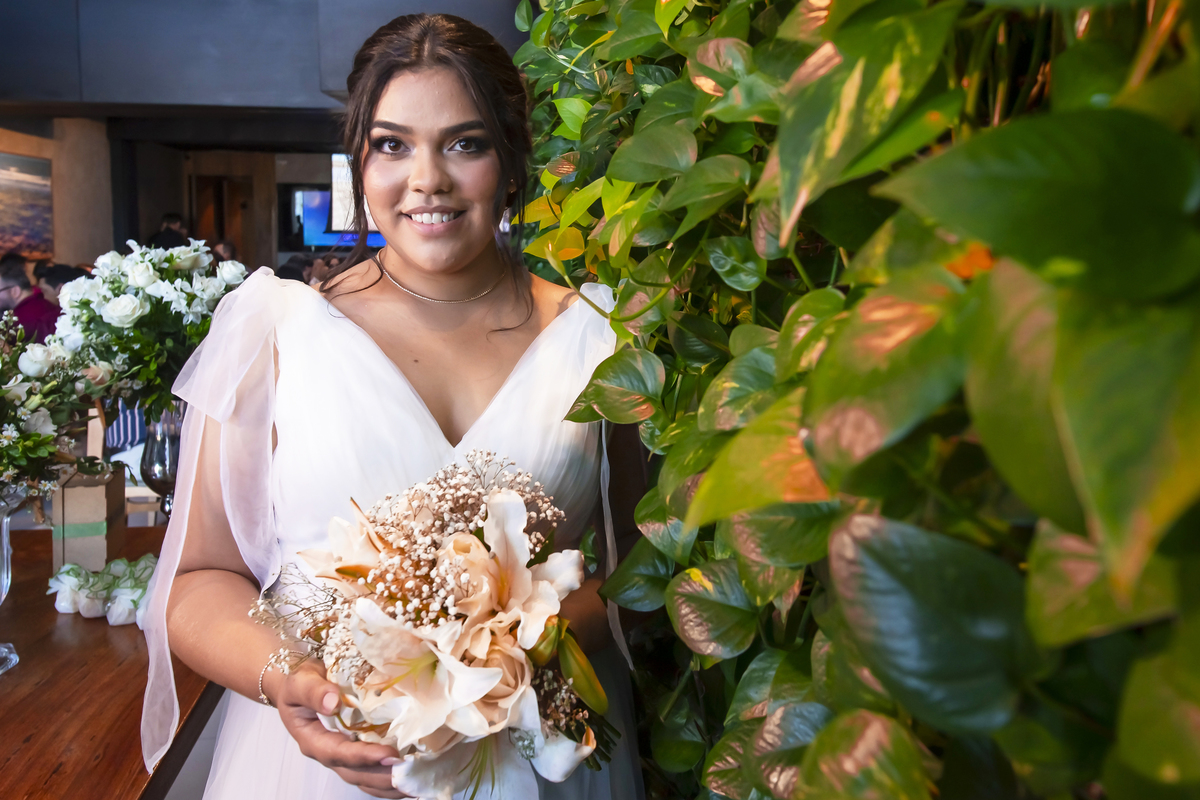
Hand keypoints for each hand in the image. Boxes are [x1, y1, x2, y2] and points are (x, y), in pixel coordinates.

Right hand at [268, 661, 409, 797]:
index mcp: (313, 739)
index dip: (363, 757)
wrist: (302, 684)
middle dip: (383, 777)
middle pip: (355, 773)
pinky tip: (412, 776)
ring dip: (389, 784)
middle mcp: (328, 753)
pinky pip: (372, 771)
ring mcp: (343, 756)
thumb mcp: (299, 682)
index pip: (338, 753)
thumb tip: (332, 702)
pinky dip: (390, 777)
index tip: (388, 755)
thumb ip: (312, 691)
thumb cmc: (300, 682)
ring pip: (365, 778)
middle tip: (410, 775)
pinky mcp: (356, 752)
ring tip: (415, 784)